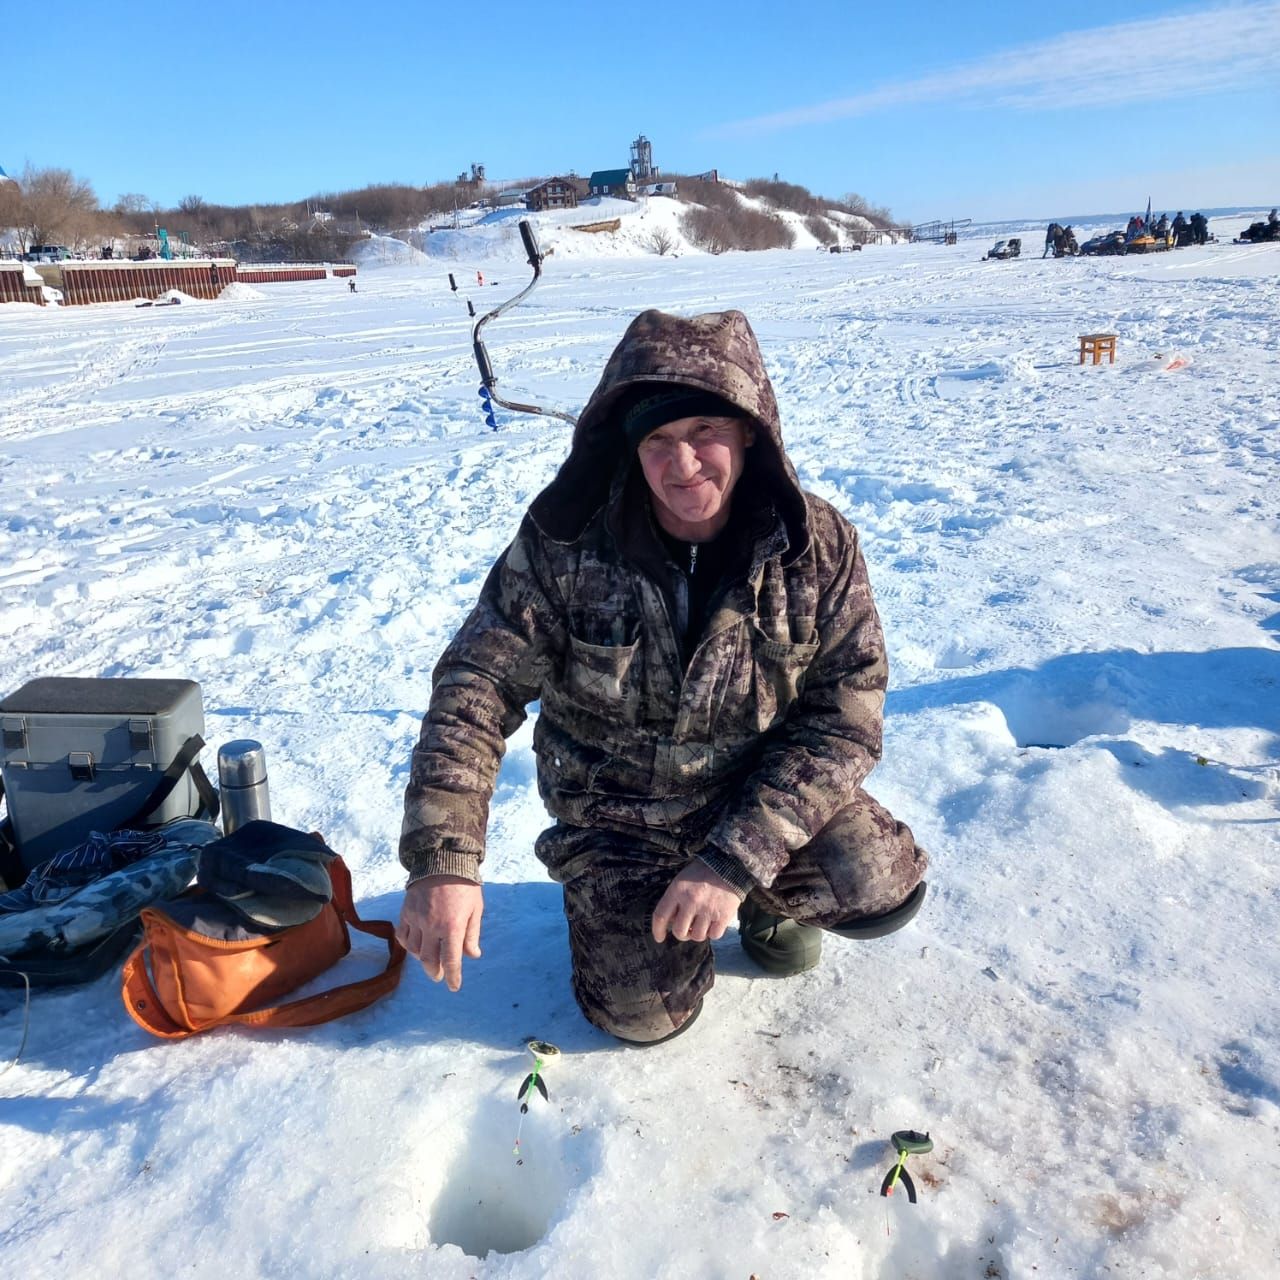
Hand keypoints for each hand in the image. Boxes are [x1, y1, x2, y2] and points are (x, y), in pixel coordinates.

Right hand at [397, 875, 482, 991]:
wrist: (443, 860)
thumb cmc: (464, 885)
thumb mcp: (475, 909)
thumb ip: (472, 934)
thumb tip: (472, 955)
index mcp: (453, 927)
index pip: (451, 960)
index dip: (453, 977)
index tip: (454, 987)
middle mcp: (432, 927)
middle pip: (430, 960)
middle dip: (436, 972)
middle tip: (440, 976)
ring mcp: (417, 920)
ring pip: (415, 950)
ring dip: (423, 959)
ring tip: (430, 959)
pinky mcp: (406, 913)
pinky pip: (403, 936)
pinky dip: (408, 945)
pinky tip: (415, 946)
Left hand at [651, 861, 740, 944]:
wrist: (729, 864)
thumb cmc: (703, 872)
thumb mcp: (682, 880)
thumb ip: (675, 899)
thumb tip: (671, 921)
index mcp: (677, 891)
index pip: (660, 916)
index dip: (657, 930)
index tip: (659, 938)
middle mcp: (691, 901)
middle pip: (679, 931)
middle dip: (682, 934)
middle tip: (687, 930)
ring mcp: (707, 909)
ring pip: (697, 936)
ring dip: (698, 934)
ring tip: (702, 925)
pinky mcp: (723, 916)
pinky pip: (714, 935)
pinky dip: (713, 933)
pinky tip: (714, 924)